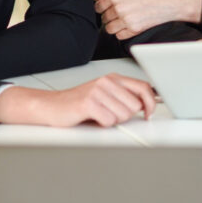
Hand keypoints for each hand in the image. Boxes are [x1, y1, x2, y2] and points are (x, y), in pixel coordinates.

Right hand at [0, 73, 156, 126]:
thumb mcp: (104, 96)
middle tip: (108, 114)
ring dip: (111, 121)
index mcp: (113, 78)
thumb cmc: (78, 103)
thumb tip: (146, 106)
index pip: (143, 88)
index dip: (150, 103)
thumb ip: (124, 97)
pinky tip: (91, 118)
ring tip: (98, 115)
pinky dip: (101, 124)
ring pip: (122, 115)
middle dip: (124, 116)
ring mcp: (97, 91)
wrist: (51, 106)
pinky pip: (108, 121)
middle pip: (134, 106)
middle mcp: (106, 81)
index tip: (149, 113)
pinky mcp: (88, 103)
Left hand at [93, 0, 201, 39]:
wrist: (169, 2)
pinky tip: (132, 26)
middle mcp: (118, 7)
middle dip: (111, 17)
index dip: (104, 9)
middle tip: (124, 14)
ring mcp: (125, 19)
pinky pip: (119, 36)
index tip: (111, 9)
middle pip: (104, 18)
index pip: (98, 6)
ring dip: (116, 27)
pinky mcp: (133, 29)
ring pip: (109, 29)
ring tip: (128, 21)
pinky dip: (124, 33)